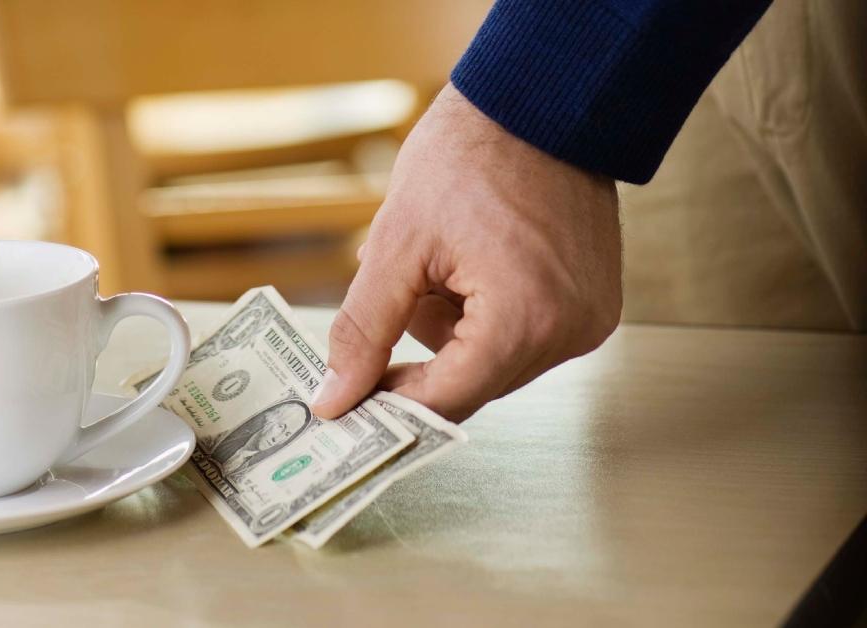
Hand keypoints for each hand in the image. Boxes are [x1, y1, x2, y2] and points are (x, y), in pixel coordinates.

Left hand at [310, 84, 621, 421]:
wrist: (538, 100)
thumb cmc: (470, 157)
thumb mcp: (396, 245)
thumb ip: (362, 332)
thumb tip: (335, 397)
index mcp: (523, 321)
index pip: (444, 400)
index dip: (389, 404)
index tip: (350, 397)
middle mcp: (568, 333)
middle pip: (471, 384)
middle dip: (424, 342)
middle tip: (400, 289)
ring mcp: (589, 320)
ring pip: (494, 362)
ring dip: (454, 325)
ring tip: (440, 260)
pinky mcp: (595, 305)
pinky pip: (525, 335)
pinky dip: (488, 312)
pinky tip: (472, 262)